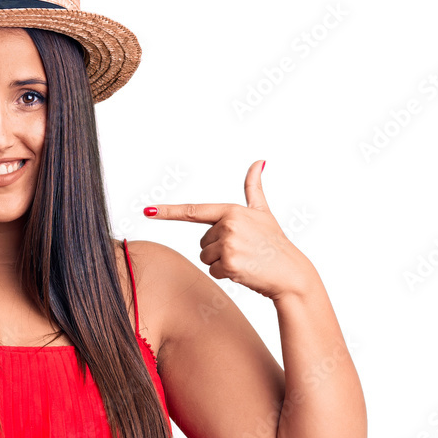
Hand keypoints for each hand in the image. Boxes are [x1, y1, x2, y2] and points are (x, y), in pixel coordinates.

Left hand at [145, 161, 316, 299]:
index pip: (193, 211)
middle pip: (202, 242)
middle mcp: (228, 225)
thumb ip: (254, 189)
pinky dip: (226, 275)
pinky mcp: (229, 263)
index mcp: (231, 211)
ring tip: (244, 259)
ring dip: (221, 263)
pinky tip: (244, 270)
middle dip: (218, 249)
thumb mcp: (263, 213)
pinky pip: (212, 271)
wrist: (290, 272)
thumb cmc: (274, 243)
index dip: (167, 211)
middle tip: (243, 250)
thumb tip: (258, 162)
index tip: (146, 211)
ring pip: (205, 258)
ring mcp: (228, 244)